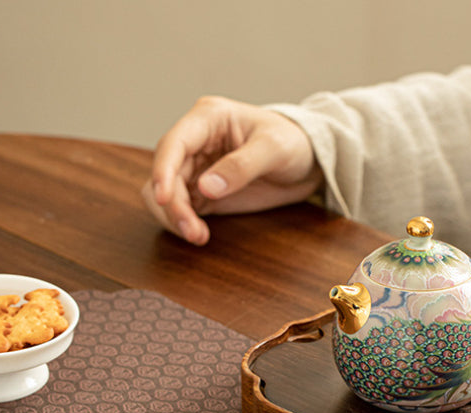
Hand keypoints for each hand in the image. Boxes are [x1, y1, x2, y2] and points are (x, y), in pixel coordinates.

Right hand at [141, 96, 323, 244]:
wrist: (308, 161)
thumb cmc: (293, 142)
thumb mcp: (274, 149)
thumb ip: (242, 166)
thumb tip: (205, 187)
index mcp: (209, 118)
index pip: (174, 143)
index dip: (163, 169)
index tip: (163, 197)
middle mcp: (196, 141)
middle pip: (166, 173)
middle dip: (173, 204)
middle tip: (193, 231)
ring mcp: (197, 167)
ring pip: (167, 193)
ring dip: (174, 216)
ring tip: (197, 236)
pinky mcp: (203, 192)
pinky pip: (181, 207)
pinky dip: (184, 222)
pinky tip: (200, 234)